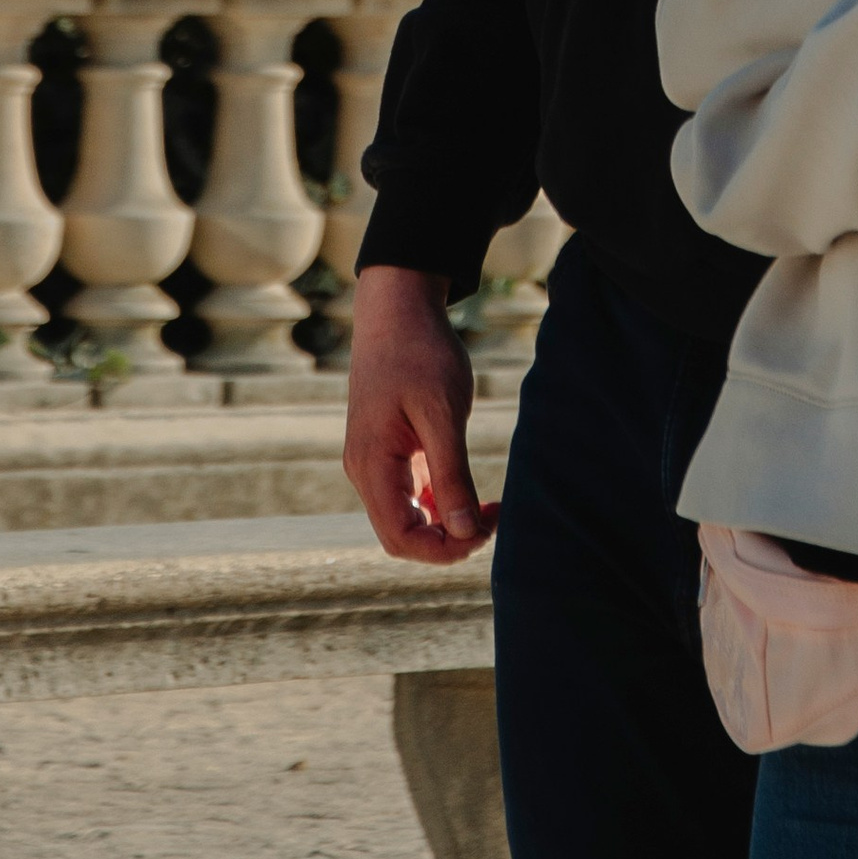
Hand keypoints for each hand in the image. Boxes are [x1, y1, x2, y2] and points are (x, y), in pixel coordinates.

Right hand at [343, 264, 497, 561]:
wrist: (397, 309)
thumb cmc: (420, 353)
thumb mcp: (443, 413)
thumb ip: (451, 475)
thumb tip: (465, 531)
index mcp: (372, 464)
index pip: (401, 538)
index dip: (445, 549)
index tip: (486, 530)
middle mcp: (365, 470)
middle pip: (402, 536)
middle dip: (448, 539)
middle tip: (492, 517)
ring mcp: (373, 461)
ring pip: (406, 517)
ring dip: (445, 522)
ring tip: (487, 506)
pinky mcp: (386, 450)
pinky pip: (408, 495)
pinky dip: (438, 502)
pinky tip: (468, 489)